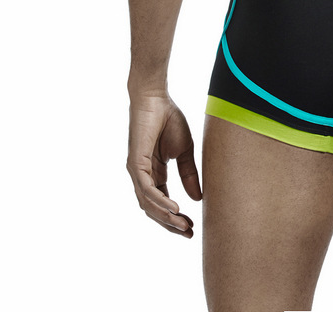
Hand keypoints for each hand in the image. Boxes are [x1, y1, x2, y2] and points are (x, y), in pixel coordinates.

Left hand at [126, 93, 202, 236]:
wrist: (156, 98)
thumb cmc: (169, 118)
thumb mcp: (185, 150)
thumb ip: (189, 174)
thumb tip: (197, 199)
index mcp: (153, 173)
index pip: (162, 202)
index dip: (176, 217)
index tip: (192, 227)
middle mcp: (142, 176)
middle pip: (154, 209)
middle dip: (171, 224)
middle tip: (189, 233)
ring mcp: (137, 171)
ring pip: (148, 203)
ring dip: (166, 217)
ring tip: (183, 225)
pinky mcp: (135, 164)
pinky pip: (146, 189)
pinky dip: (159, 201)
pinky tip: (174, 209)